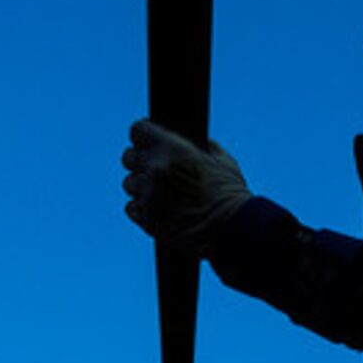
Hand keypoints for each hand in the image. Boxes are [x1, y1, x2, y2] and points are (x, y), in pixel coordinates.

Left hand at [123, 118, 250, 247]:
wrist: (233, 231)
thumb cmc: (232, 195)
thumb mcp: (223, 161)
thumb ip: (203, 147)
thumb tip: (198, 143)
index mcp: (172, 148)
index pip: (138, 131)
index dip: (143, 138)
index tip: (148, 145)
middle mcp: (156, 168)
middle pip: (129, 157)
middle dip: (141, 163)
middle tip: (158, 173)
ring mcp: (149, 194)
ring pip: (130, 184)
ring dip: (142, 188)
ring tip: (163, 196)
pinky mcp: (147, 218)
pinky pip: (131, 208)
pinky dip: (142, 209)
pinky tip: (161, 211)